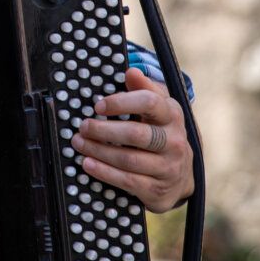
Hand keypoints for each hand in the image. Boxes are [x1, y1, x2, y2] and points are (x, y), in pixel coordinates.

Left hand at [69, 67, 193, 213]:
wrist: (181, 175)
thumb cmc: (160, 133)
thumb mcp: (158, 109)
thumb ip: (144, 89)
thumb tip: (130, 71)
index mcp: (172, 115)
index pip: (149, 102)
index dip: (121, 103)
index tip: (98, 106)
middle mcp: (174, 141)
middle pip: (136, 134)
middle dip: (104, 130)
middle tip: (83, 126)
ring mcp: (168, 167)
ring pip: (128, 159)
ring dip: (98, 151)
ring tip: (78, 143)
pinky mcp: (157, 189)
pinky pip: (128, 181)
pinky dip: (104, 172)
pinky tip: (87, 164)